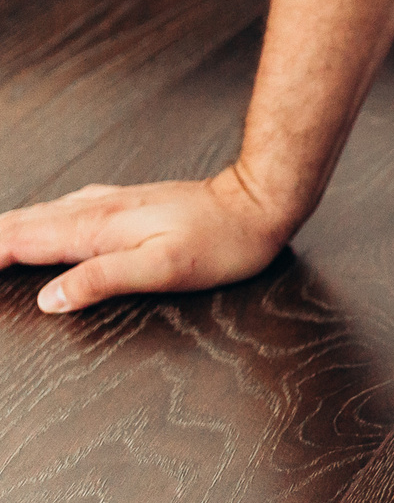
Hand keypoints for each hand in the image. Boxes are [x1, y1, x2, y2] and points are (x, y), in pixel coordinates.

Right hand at [0, 164, 297, 312]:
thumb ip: (102, 280)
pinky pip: (60, 211)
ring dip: (2, 230)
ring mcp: (108, 203)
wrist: (259, 203)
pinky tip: (31, 225)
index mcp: (95, 228)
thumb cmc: (221, 241)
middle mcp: (94, 210)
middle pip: (17, 224)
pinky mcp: (123, 204)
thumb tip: (48, 299)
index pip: (17, 242)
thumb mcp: (163, 268)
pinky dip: (31, 222)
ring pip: (36, 214)